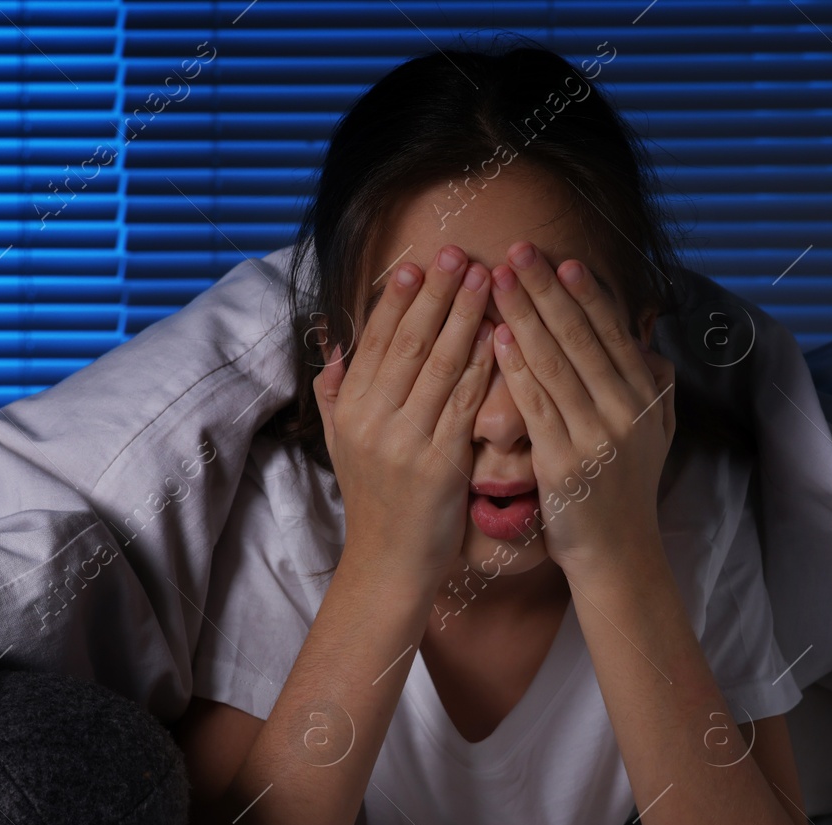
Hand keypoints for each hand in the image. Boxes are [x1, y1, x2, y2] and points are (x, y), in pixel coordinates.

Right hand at [314, 245, 495, 590]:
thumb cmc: (374, 502)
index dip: (396, 300)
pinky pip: (465, 403)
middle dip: (436, 294)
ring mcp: (405, 440)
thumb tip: (330, 342)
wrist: (389, 563)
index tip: (417, 263)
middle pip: (406, 342)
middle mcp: (372, 420)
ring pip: (438, 365)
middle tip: (459, 253)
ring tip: (485, 279)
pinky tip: (500, 335)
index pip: (373, 340)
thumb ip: (334, 392)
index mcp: (349, 409)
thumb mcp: (340, 445)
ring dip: (464, 317)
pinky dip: (483, 365)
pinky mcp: (439, 462)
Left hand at [488, 241, 675, 576]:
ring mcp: (597, 436)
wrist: (619, 558)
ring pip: (556, 362)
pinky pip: (537, 403)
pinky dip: (517, 367)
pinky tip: (497, 336)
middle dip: (548, 289)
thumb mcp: (656, 437)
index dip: (587, 294)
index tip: (563, 260)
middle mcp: (626, 412)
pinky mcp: (564, 462)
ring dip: (525, 314)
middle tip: (519, 250)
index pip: (613, 335)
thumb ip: (656, 389)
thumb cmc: (626, 494)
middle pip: (582, 337)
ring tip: (498, 278)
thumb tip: (650, 346)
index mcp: (646, 400)